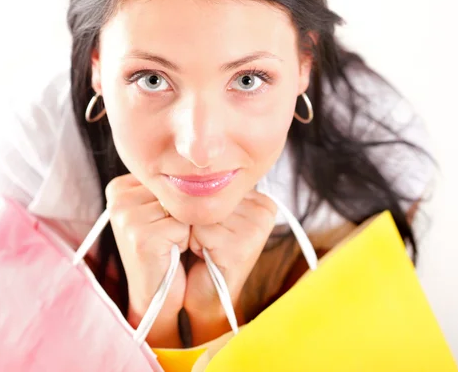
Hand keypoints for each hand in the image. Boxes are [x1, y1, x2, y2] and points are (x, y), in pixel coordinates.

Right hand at [106, 174, 188, 347]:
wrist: (157, 295)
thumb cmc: (166, 249)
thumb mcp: (163, 210)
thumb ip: (170, 185)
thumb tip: (202, 162)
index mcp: (120, 186)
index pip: (168, 174)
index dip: (178, 198)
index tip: (167, 219)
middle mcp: (118, 197)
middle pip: (174, 187)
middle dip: (182, 211)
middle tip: (169, 235)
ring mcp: (125, 216)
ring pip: (180, 205)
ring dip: (185, 226)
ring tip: (169, 243)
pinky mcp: (140, 236)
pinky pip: (182, 225)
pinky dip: (185, 240)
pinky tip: (170, 253)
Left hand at [184, 190, 276, 344]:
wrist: (204, 294)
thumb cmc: (202, 250)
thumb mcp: (211, 213)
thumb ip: (210, 188)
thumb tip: (192, 162)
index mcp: (261, 198)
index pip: (216, 179)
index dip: (202, 201)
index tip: (212, 225)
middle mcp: (264, 209)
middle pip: (211, 192)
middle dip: (198, 215)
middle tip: (208, 239)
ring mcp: (256, 228)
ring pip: (203, 210)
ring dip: (194, 230)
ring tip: (207, 247)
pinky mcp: (242, 247)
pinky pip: (200, 229)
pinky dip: (195, 243)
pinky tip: (207, 256)